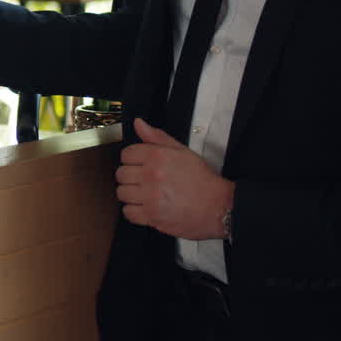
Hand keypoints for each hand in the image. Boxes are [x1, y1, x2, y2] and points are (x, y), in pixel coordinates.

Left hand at [115, 118, 233, 239]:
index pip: (126, 154)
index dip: (133, 159)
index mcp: (157, 156)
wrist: (219, 206)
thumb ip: (157, 137)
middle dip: (130, 177)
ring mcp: (150, 197)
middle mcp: (151, 175)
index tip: (141, 165)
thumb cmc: (202, 179)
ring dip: (131, 194)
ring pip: (121, 193)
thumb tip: (138, 123)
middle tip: (144, 181)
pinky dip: (134, 211)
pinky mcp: (152, 216)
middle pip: (121, 174)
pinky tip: (146, 207)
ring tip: (145, 194)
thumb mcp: (182, 151)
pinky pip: (128, 212)